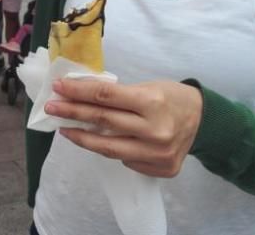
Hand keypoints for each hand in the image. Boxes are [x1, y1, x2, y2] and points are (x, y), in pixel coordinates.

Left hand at [46, 78, 202, 178]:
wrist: (203, 120)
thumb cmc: (171, 97)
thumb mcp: (147, 86)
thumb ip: (118, 95)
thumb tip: (80, 95)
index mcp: (151, 102)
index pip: (105, 96)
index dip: (78, 92)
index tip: (58, 88)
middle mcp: (154, 129)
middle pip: (102, 122)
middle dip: (72, 113)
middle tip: (52, 108)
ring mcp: (158, 153)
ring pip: (108, 148)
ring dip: (82, 138)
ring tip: (66, 129)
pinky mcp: (161, 169)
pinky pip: (126, 160)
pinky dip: (111, 150)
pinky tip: (100, 142)